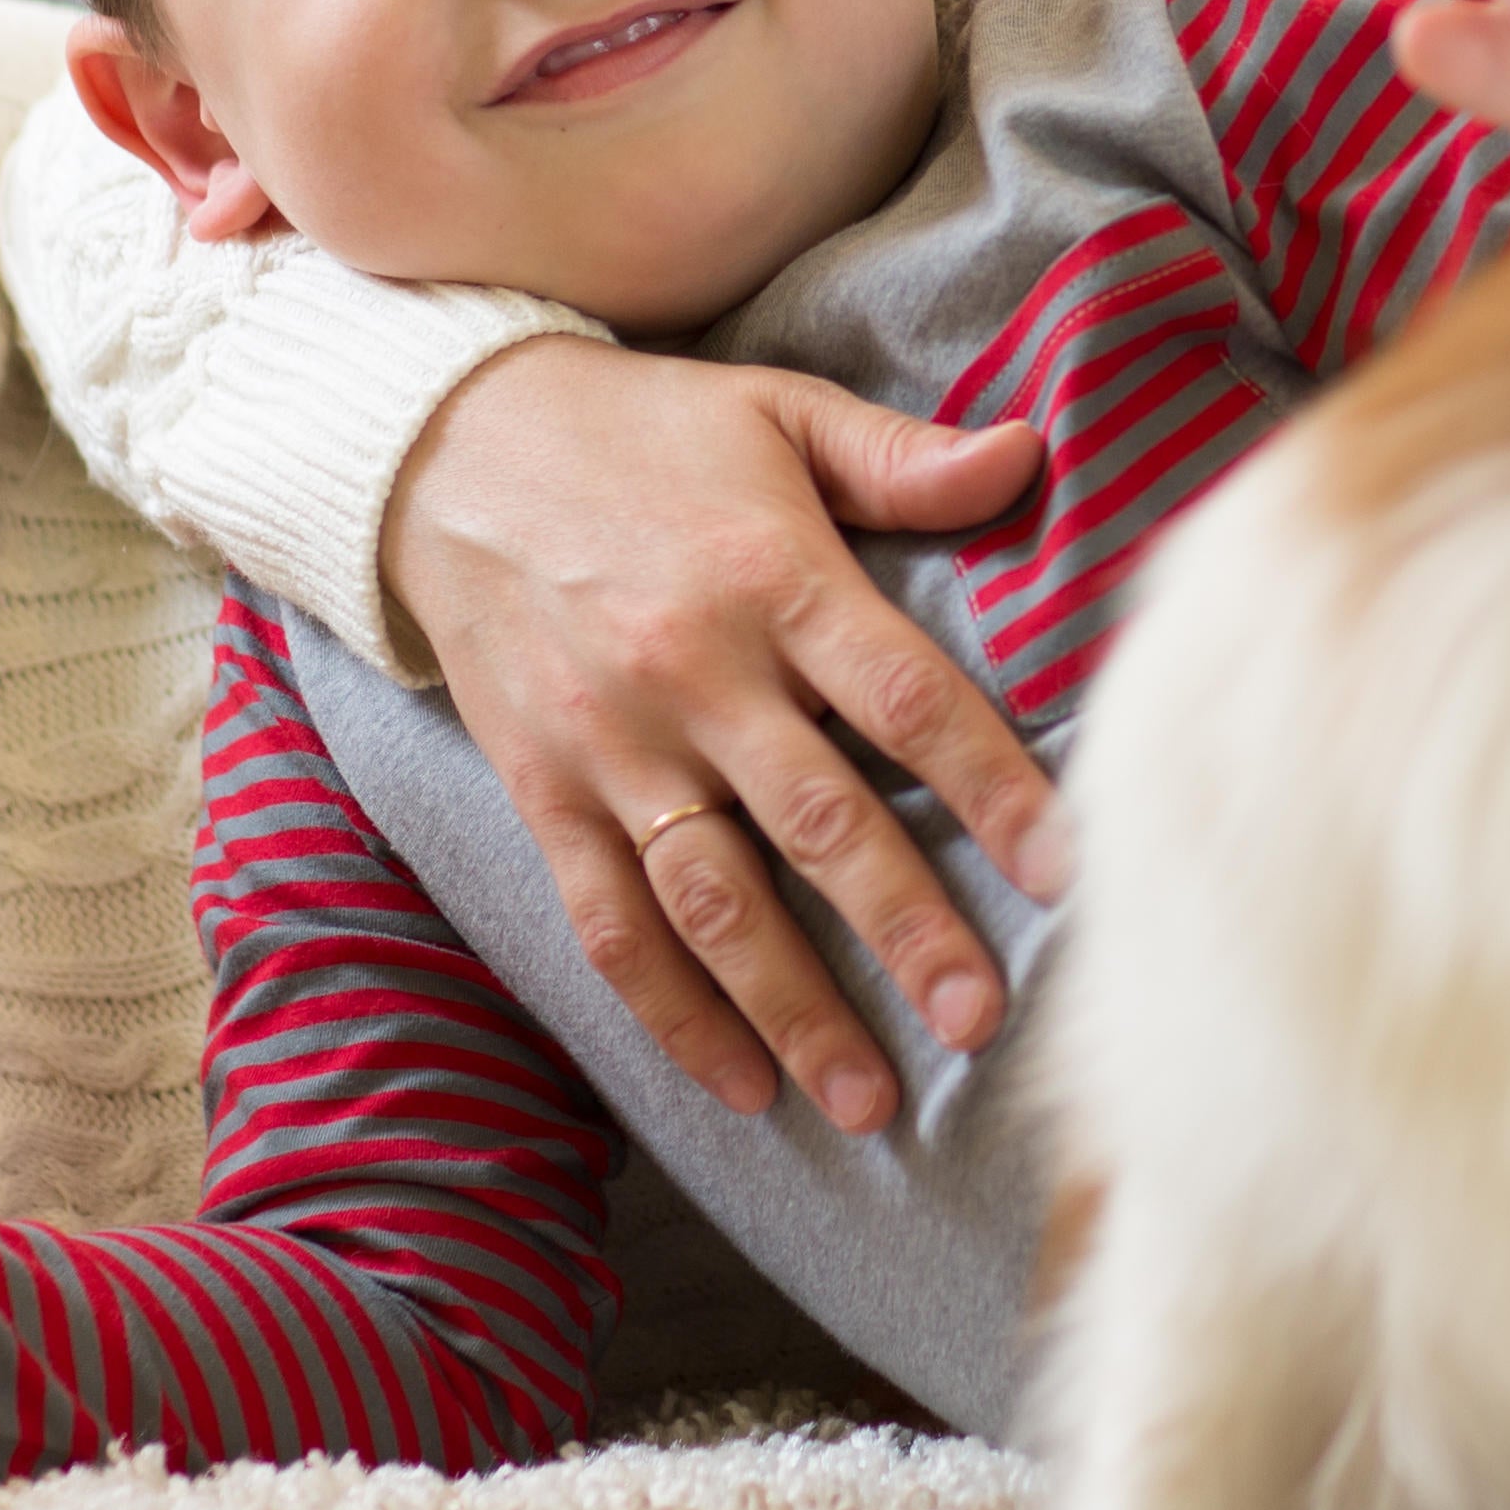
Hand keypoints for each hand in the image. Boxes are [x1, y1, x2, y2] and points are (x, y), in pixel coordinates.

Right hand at [384, 339, 1057, 1132]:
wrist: (444, 447)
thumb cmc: (643, 432)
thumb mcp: (776, 411)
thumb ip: (900, 458)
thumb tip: (1029, 455)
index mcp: (773, 577)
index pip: (907, 699)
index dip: (992, 787)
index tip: (1066, 871)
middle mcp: (695, 673)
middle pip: (820, 823)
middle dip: (906, 931)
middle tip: (978, 1023)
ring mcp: (613, 747)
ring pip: (714, 901)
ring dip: (793, 1008)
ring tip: (870, 1099)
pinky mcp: (545, 795)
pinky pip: (610, 923)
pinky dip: (671, 1014)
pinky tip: (739, 1087)